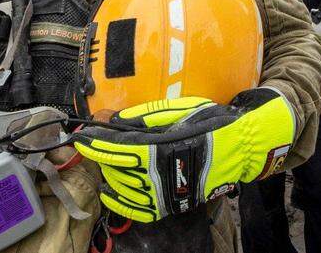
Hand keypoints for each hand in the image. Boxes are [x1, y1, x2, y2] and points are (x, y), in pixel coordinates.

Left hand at [74, 89, 295, 222]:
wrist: (240, 149)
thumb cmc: (211, 124)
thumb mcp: (178, 110)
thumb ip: (144, 116)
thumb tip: (115, 121)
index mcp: (159, 148)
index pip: (116, 148)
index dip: (95, 142)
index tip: (80, 136)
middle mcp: (158, 175)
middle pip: (116, 166)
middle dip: (101, 153)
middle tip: (96, 141)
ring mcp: (163, 194)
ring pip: (123, 186)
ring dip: (108, 172)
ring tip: (104, 160)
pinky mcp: (170, 205)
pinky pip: (137, 209)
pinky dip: (119, 201)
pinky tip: (109, 191)